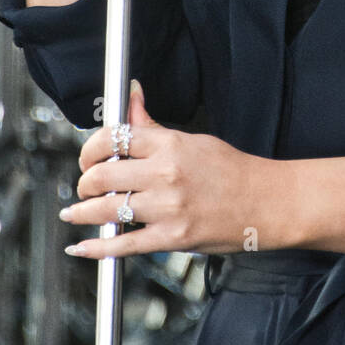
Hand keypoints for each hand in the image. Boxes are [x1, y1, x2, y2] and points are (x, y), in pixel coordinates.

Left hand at [60, 81, 300, 258]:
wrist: (268, 202)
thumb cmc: (233, 170)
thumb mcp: (193, 140)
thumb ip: (154, 127)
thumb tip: (131, 97)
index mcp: (170, 145)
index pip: (114, 138)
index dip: (91, 149)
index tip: (88, 158)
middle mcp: (166, 174)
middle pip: (102, 175)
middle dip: (84, 183)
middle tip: (84, 187)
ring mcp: (168, 208)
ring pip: (107, 209)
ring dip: (83, 213)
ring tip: (76, 213)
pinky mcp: (173, 237)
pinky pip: (124, 245)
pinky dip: (97, 248)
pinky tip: (82, 247)